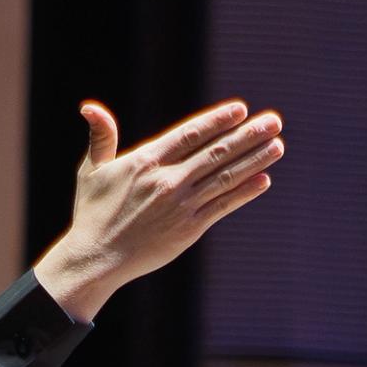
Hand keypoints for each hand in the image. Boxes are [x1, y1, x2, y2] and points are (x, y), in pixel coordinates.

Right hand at [33, 99, 283, 321]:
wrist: (97, 259)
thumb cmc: (93, 213)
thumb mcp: (92, 170)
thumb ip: (101, 137)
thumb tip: (89, 107)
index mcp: (146, 161)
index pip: (190, 134)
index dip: (217, 120)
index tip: (241, 109)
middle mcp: (167, 181)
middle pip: (215, 152)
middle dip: (247, 135)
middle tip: (274, 121)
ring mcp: (181, 206)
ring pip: (224, 177)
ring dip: (254, 160)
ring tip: (277, 145)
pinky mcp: (189, 229)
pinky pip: (222, 207)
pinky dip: (244, 192)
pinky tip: (263, 179)